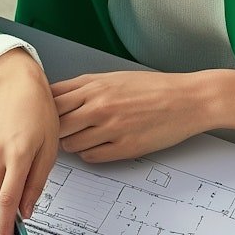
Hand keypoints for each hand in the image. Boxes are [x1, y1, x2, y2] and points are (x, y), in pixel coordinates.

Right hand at [0, 49, 59, 234]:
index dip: (5, 224)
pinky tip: (5, 152)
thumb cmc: (39, 112)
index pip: (7, 200)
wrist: (18, 84)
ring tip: (16, 163)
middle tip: (22, 186)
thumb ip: (37, 182)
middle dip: (7, 201)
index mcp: (19, 154)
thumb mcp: (49, 149)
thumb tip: (27, 209)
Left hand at [51, 70, 210, 163]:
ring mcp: (111, 128)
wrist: (188, 100)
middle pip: (56, 124)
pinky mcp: (124, 148)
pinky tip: (100, 145)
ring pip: (70, 144)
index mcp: (95, 86)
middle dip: (55, 129)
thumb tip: (57, 96)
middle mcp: (99, 106)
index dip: (46, 108)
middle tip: (62, 130)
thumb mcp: (114, 78)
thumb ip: (84, 87)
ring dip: (73, 143)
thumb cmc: (153, 88)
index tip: (46, 113)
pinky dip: (90, 153)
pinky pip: (90, 157)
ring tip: (86, 136)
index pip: (52, 99)